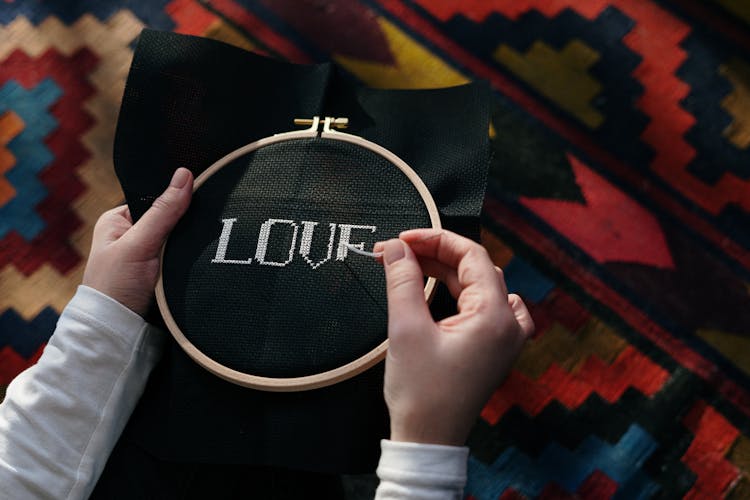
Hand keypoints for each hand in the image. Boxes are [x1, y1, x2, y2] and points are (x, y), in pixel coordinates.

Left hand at [82, 168, 192, 315]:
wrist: (118, 335)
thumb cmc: (115, 288)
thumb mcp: (139, 243)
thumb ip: (163, 211)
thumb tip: (185, 175)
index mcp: (118, 222)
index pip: (157, 199)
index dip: (178, 201)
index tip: (200, 203)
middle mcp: (133, 237)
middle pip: (172, 221)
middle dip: (186, 228)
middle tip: (201, 232)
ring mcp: (149, 258)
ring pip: (181, 242)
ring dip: (190, 249)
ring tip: (202, 250)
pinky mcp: (163, 277)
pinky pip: (184, 262)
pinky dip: (191, 264)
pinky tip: (202, 263)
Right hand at [374, 229, 533, 445]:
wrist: (428, 441)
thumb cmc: (421, 394)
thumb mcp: (406, 330)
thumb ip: (403, 281)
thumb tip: (397, 248)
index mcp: (496, 316)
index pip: (471, 256)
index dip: (435, 240)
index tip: (402, 239)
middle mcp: (508, 325)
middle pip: (475, 269)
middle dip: (434, 256)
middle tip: (396, 254)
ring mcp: (504, 339)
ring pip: (478, 286)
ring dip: (445, 273)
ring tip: (410, 267)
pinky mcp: (492, 350)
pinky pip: (483, 306)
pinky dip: (458, 293)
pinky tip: (440, 290)